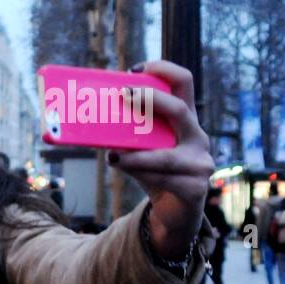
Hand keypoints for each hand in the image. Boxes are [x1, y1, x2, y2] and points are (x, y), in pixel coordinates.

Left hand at [111, 60, 214, 259]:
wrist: (173, 214)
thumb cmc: (155, 174)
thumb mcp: (139, 151)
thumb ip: (123, 137)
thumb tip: (84, 123)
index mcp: (185, 121)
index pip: (184, 83)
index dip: (163, 69)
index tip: (134, 69)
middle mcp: (197, 137)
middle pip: (179, 110)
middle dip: (150, 101)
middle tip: (123, 96)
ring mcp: (200, 163)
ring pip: (166, 155)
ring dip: (137, 154)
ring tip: (112, 154)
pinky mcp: (195, 188)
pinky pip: (164, 178)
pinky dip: (140, 172)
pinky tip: (122, 167)